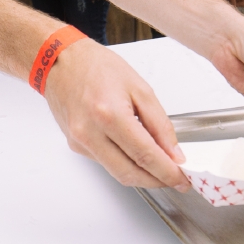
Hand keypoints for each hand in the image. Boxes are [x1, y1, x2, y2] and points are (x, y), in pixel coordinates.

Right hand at [43, 36, 188, 189]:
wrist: (62, 62)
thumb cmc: (98, 67)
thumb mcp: (140, 88)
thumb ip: (160, 123)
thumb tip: (173, 152)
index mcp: (110, 114)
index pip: (145, 155)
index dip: (167, 171)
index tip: (182, 177)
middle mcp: (91, 133)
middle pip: (130, 173)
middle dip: (156, 180)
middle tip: (175, 178)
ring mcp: (80, 142)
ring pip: (117, 173)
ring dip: (142, 176)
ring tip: (160, 169)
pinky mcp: (76, 146)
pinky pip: (106, 162)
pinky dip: (125, 163)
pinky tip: (136, 155)